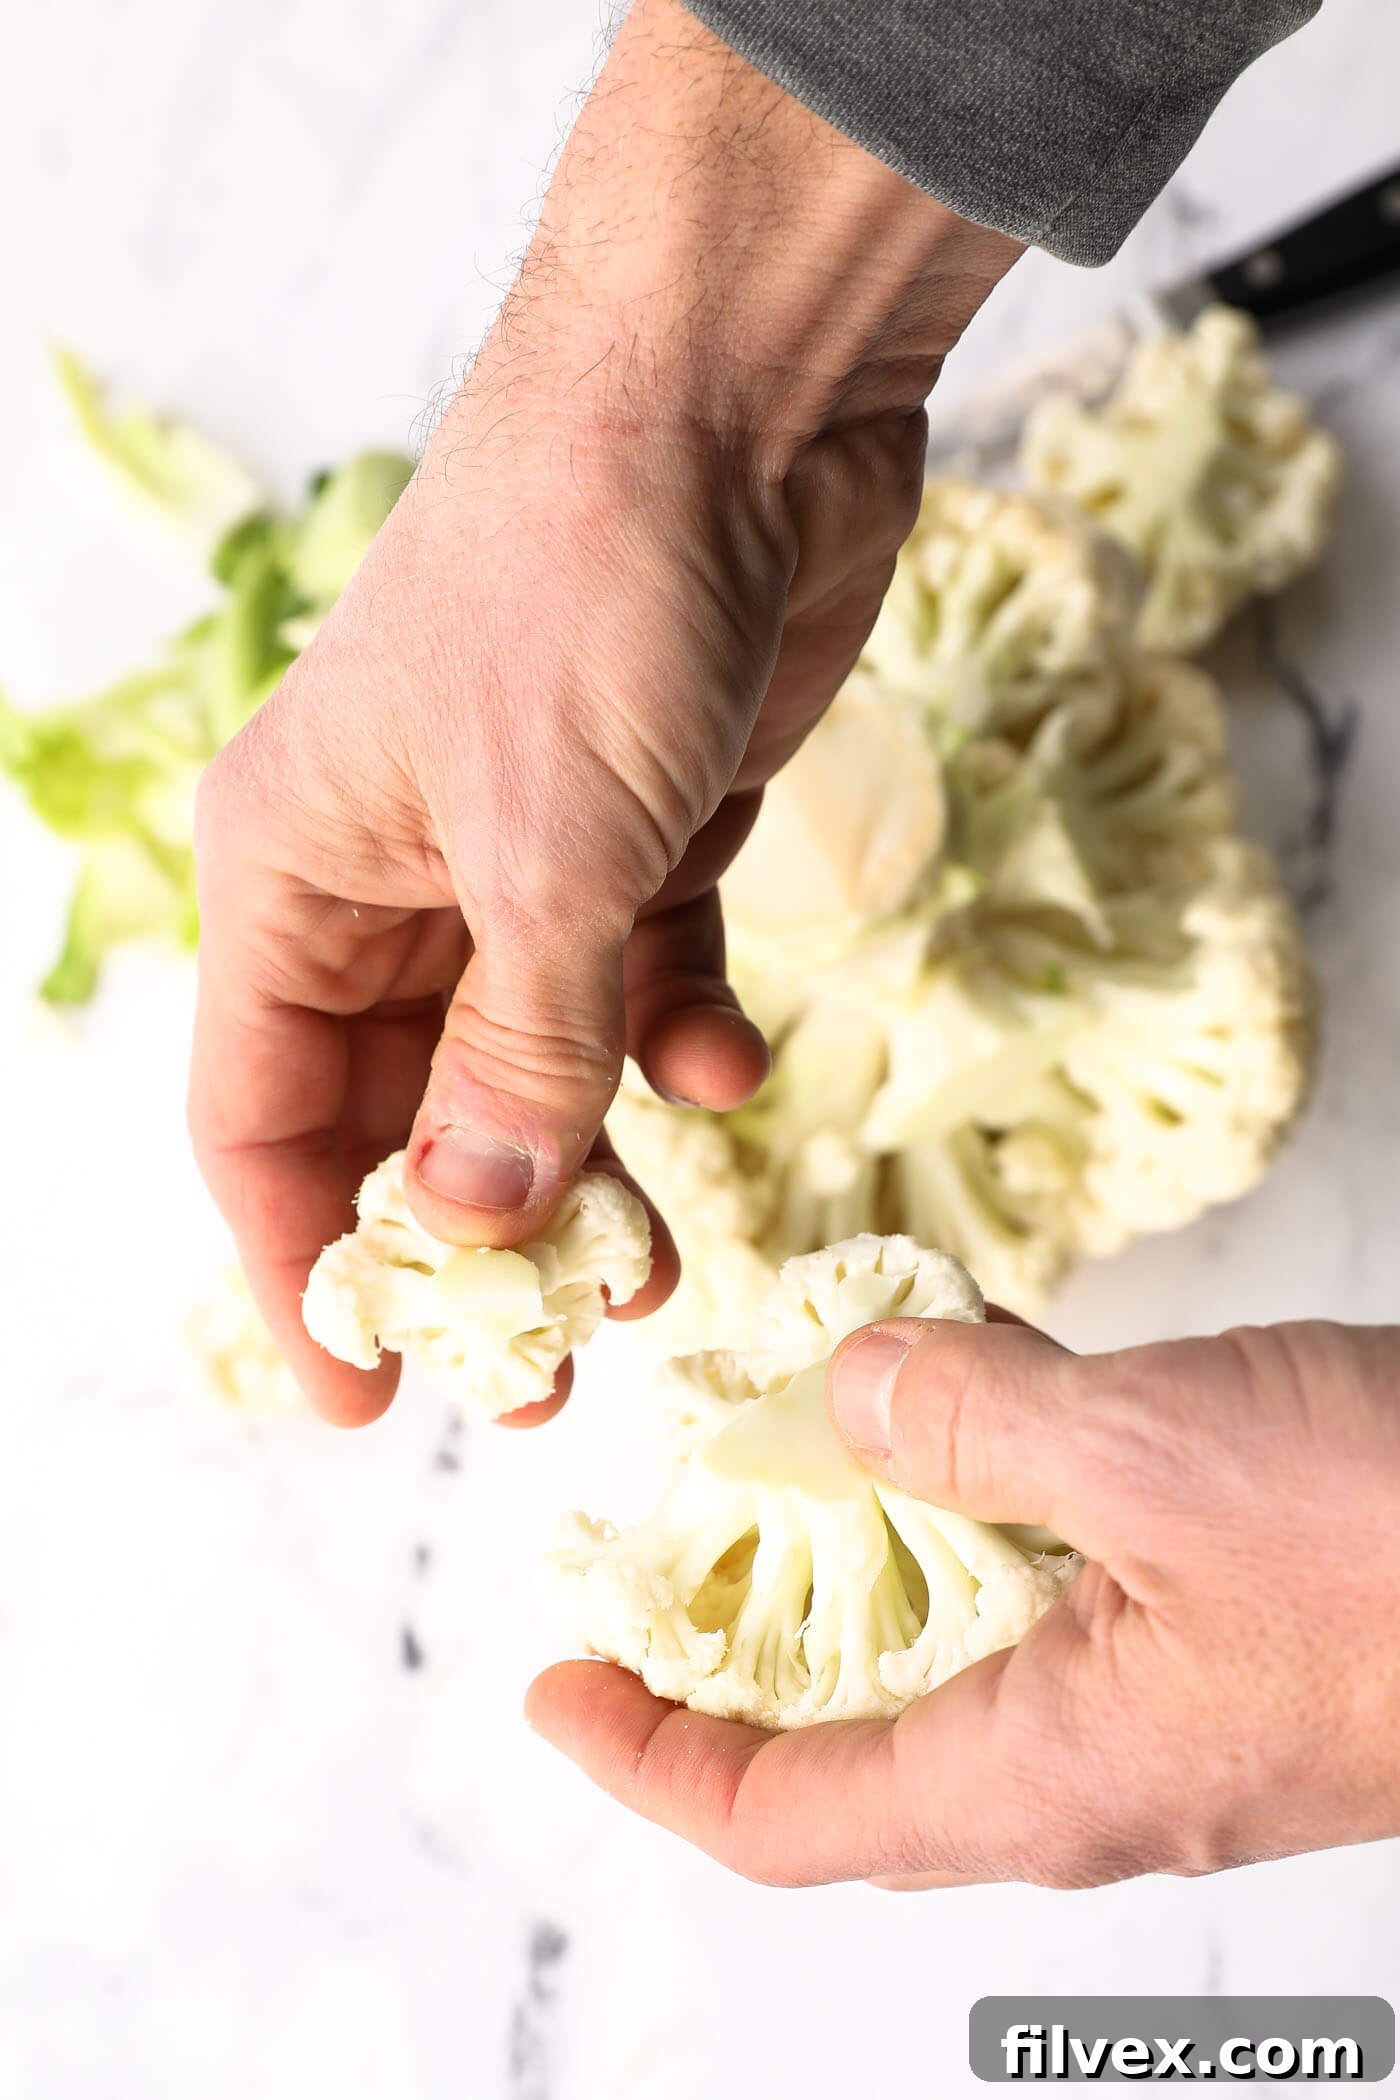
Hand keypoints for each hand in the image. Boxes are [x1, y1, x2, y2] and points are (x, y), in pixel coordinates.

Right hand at [188, 0, 1018, 1423]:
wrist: (738, 397)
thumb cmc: (584, 585)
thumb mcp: (545, 853)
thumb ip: (520, 1052)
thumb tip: (476, 1219)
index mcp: (296, 876)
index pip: (262, 1117)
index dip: (303, 1267)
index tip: (368, 1398)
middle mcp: (390, 878)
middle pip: (402, 1112)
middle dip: (471, 1241)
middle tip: (546, 1367)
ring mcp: (521, 856)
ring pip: (531, 1065)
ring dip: (589, 1166)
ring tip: (657, 1275)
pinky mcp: (641, 832)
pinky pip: (641, 984)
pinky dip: (679, 1040)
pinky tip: (728, 1065)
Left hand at [528, 1316, 1399, 1885]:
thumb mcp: (1148, 1453)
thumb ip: (970, 1422)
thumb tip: (844, 1394)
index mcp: (1045, 1774)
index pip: (780, 1816)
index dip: (647, 1760)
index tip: (556, 1691)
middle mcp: (1093, 1776)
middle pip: (851, 1761)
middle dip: (733, 1671)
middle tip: (658, 1565)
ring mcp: (1169, 1720)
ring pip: (956, 1679)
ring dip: (854, 1591)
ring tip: (789, 1477)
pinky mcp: (1230, 1649)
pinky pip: (1053, 1615)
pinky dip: (976, 1535)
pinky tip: (975, 1437)